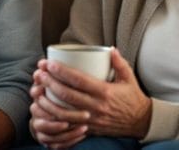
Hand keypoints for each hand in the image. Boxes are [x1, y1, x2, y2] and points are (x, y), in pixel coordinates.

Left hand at [32, 48, 151, 142]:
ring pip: (63, 113)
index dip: (61, 71)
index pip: (78, 80)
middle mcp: (96, 106)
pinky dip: (54, 118)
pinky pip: (67, 126)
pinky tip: (44, 110)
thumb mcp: (129, 78)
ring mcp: (91, 120)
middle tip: (39, 72)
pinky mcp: (88, 129)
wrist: (141, 122)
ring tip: (37, 89)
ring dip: (47, 101)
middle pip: (67, 95)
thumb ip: (119, 62)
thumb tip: (110, 48)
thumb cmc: (133, 97)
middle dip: (50, 83)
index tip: (49, 63)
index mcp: (105, 92)